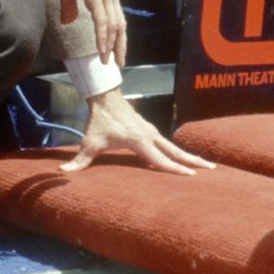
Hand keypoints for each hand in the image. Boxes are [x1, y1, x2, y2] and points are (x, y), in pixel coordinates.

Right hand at [47, 0, 125, 63]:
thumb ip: (71, 8)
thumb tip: (68, 21)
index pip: (118, 18)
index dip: (118, 36)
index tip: (118, 52)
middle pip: (120, 24)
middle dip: (120, 45)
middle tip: (119, 62)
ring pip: (112, 24)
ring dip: (110, 44)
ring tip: (106, 59)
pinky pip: (102, 20)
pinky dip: (103, 35)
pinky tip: (102, 47)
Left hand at [59, 87, 213, 174]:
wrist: (106, 97)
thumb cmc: (99, 121)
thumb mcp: (89, 142)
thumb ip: (78, 161)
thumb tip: (61, 173)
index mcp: (140, 141)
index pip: (160, 160)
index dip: (175, 170)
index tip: (191, 176)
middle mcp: (150, 136)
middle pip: (176, 152)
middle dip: (193, 161)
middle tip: (211, 169)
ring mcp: (152, 132)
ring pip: (174, 147)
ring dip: (189, 156)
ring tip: (205, 165)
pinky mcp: (149, 130)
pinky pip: (167, 144)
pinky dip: (177, 151)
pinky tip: (182, 158)